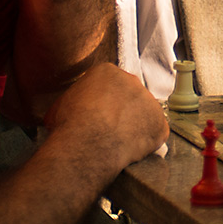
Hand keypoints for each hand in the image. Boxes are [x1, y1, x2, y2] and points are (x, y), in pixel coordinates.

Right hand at [44, 62, 167, 163]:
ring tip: (119, 143)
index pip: (110, 84)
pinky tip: (132, 151)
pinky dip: (147, 143)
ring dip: (136, 126)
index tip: (99, 115)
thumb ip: (76, 100)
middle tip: (111, 130)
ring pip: (144, 114)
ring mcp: (149, 102)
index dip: (105, 102)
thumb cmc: (70, 124)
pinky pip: (155, 133)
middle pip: (130, 96)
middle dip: (123, 111)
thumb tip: (72, 110)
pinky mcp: (160, 124)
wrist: (87, 143)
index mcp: (107, 72)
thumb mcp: (62, 103)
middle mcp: (132, 81)